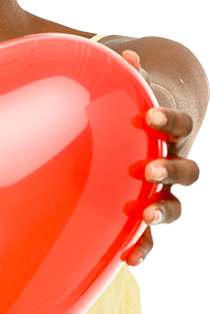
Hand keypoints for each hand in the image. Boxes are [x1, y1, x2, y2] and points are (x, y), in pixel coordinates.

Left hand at [121, 50, 199, 266]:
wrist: (150, 134)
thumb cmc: (139, 110)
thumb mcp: (138, 92)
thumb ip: (131, 77)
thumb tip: (126, 55)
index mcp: (175, 133)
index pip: (181, 125)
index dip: (170, 120)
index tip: (151, 115)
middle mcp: (176, 162)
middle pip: (187, 170)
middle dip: (168, 169)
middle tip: (149, 169)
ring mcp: (165, 189)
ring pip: (174, 204)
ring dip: (161, 210)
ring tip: (142, 217)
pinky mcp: (148, 209)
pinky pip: (151, 233)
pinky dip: (142, 246)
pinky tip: (127, 258)